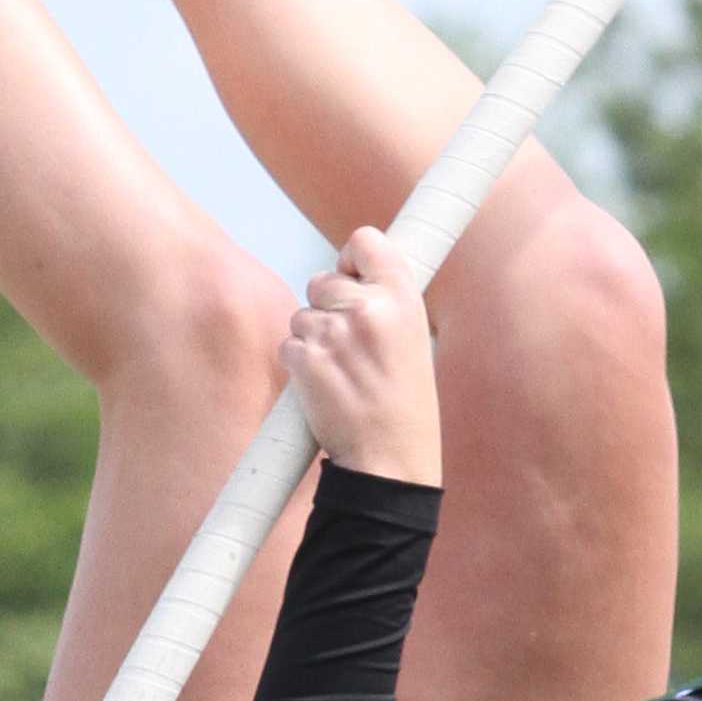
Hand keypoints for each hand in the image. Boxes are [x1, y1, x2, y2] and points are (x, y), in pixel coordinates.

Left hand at [283, 225, 442, 481]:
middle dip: (326, 307)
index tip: (354, 281)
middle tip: (350, 348)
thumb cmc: (404, 403)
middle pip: (322, 279)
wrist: (391, 461)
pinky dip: (300, 365)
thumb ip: (384, 301)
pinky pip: (288, 345)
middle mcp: (368, 308)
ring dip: (313, 341)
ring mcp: (334, 333)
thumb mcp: (413, 339)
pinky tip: (326, 388)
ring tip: (343, 374)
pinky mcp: (306, 360)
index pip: (364, 239)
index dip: (351, 260)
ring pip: (301, 315)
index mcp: (403, 297)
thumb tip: (346, 270)